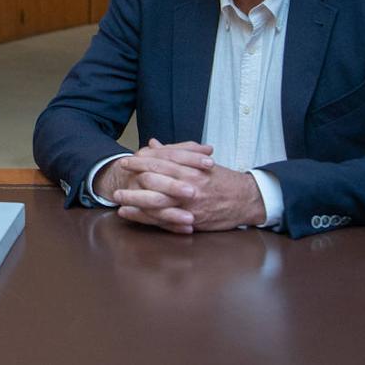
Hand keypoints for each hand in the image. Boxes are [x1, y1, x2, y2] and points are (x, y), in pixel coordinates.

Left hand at [101, 139, 266, 232]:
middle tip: (117, 176)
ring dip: (134, 199)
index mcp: (192, 168)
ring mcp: (190, 204)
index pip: (162, 161)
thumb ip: (175, 152)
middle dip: (134, 178)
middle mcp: (190, 185)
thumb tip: (152, 143)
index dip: (141, 161)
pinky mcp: (191, 220)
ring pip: (156, 201)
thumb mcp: (201, 161)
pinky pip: (163, 220)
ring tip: (117, 198)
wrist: (247, 200)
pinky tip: (130, 214)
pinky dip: (144, 217)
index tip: (126, 160)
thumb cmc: (222, 179)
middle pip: (155, 180)